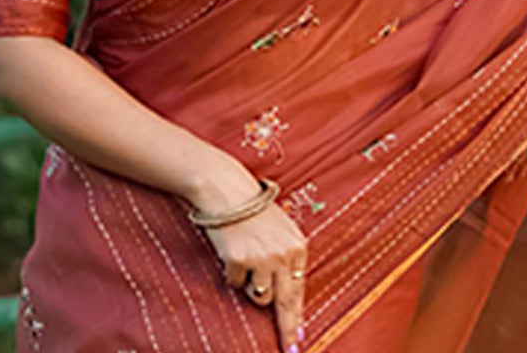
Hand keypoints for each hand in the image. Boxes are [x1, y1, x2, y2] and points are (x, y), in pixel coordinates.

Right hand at [204, 201, 307, 352]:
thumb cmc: (252, 210)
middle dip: (286, 329)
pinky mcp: (238, 260)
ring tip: (246, 256)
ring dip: (250, 284)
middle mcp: (283, 255)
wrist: (227, 189)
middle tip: (289, 349)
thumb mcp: (279, 230)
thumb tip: (287, 300)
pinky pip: (235, 282)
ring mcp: (261, 258)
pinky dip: (231, 271)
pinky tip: (231, 249)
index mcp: (297, 246)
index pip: (299, 291)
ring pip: (257, 294)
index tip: (299, 341)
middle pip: (285, 303)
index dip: (298, 319)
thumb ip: (286, 259)